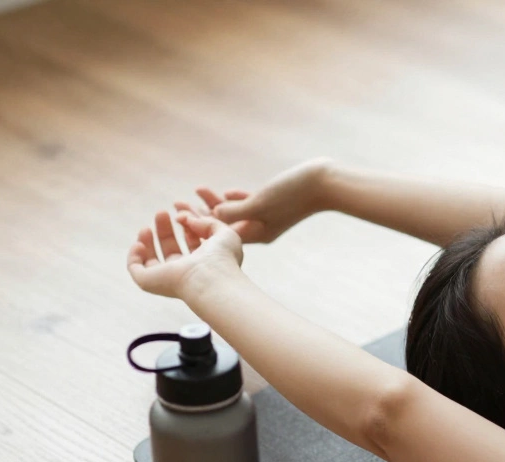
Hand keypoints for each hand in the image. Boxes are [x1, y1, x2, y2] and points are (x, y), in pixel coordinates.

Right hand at [127, 210, 243, 299]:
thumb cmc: (222, 259)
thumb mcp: (224, 233)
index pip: (193, 247)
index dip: (188, 229)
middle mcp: (186, 273)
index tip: (184, 216)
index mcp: (205, 265)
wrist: (210, 278)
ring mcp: (167, 279)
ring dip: (147, 241)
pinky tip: (140, 243)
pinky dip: (133, 255)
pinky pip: (136, 270)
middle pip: (171, 251)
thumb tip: (186, 218)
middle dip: (165, 230)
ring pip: (151, 261)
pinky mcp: (150, 282)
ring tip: (146, 226)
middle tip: (162, 212)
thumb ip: (208, 222)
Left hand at [176, 157, 333, 244]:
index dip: (197, 224)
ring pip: (236, 214)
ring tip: (197, 193)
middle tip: (177, 205)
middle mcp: (261, 229)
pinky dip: (237, 200)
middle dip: (201, 215)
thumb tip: (212, 215)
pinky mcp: (278, 206)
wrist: (327, 184)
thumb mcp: (258, 203)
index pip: (219, 233)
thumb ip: (234, 210)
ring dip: (216, 204)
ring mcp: (270, 218)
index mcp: (257, 233)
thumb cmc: (293, 193)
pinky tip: (226, 192)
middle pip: (224, 225)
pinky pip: (251, 206)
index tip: (178, 214)